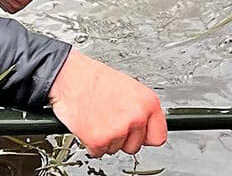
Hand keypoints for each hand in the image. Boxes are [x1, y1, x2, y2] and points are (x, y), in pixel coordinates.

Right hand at [49, 50, 165, 157]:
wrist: (72, 78)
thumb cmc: (98, 80)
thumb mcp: (131, 89)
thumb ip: (142, 110)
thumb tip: (146, 127)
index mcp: (148, 102)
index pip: (158, 137)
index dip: (146, 137)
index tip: (140, 136)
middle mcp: (137, 117)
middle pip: (135, 146)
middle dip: (123, 138)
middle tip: (111, 121)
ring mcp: (119, 130)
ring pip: (116, 149)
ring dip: (107, 139)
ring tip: (100, 118)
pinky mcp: (99, 140)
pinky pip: (98, 152)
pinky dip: (92, 143)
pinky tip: (90, 125)